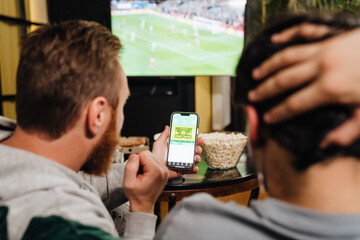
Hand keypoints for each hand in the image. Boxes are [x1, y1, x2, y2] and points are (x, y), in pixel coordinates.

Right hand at [124, 151, 167, 213]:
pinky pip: (154, 161)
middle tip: (139, 175)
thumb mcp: (128, 182)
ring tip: (143, 176)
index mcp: (156, 171)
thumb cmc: (137, 196)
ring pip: (151, 156)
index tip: (137, 172)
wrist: (144, 205)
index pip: (144, 153)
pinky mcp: (164, 171)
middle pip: (148, 153)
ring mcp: (165, 171)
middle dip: (141, 162)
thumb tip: (134, 155)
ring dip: (145, 164)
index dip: (136, 162)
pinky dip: (149, 166)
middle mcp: (163, 170)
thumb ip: (130, 166)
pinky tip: (147, 175)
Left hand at [152, 126, 203, 177]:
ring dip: (197, 158)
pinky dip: (194, 169)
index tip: (197, 138)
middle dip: (197, 149)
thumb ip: (164, 135)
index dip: (194, 140)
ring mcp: (180, 162)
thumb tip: (167, 127)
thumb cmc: (155, 157)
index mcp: (175, 147)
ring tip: (196, 158)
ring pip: (192, 160)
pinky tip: (195, 167)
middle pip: (192, 151)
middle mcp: (179, 155)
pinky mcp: (180, 170)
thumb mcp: (159, 143)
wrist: (154, 169)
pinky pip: (189, 170)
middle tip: (197, 148)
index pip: (187, 142)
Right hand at [248, 25, 359, 146]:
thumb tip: (325, 145)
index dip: (277, 113)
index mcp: (329, 89)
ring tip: (256, 74)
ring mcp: (323, 49)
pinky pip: (302, 33)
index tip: (267, 118)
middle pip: (283, 80)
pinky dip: (287, 35)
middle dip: (265, 90)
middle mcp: (320, 68)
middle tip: (252, 96)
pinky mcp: (329, 36)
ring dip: (269, 66)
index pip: (294, 104)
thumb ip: (346, 132)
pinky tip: (275, 40)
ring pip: (286, 57)